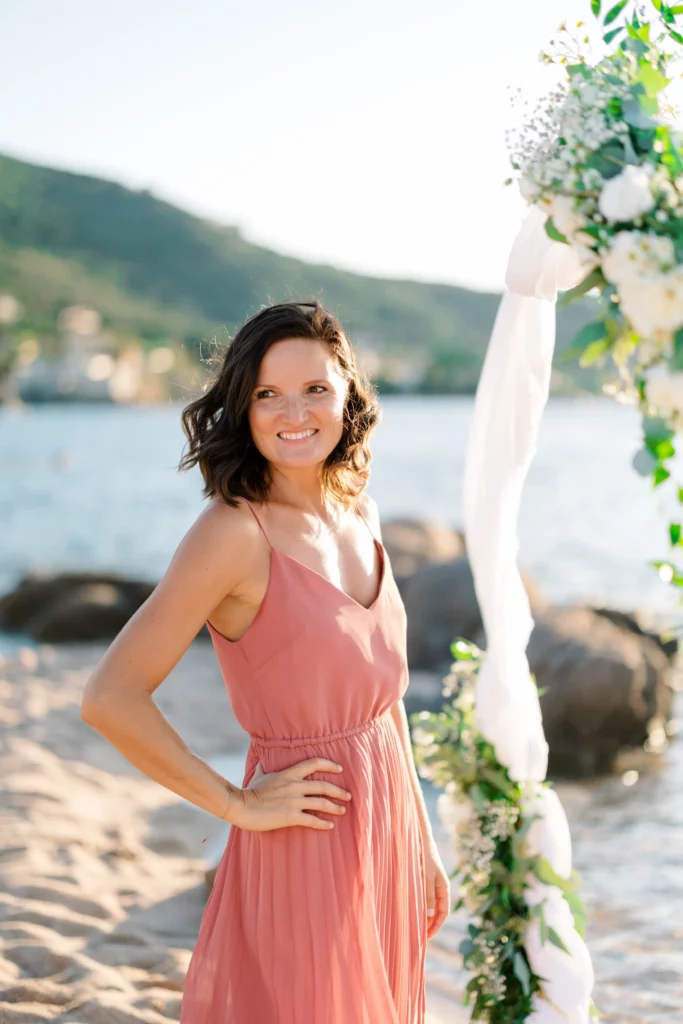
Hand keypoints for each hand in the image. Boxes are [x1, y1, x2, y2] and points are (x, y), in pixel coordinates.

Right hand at [231, 757, 351, 831]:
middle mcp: (294, 785)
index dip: (329, 764)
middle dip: (338, 791)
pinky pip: (312, 820)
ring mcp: (294, 801)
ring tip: (342, 810)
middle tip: (348, 795)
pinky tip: (330, 826)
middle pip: (323, 785)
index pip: (314, 763)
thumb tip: (262, 756)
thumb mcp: (260, 773)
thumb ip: (266, 765)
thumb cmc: (250, 790)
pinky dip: (323, 823)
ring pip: (321, 803)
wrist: (242, 806)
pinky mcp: (291, 816)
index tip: (340, 769)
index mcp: (289, 773)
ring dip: (335, 807)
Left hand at [423, 836, 450, 937]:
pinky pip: (425, 899)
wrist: (421, 840)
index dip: (436, 926)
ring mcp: (433, 885)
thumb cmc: (424, 857)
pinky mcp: (425, 881)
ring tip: (414, 927)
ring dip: (425, 917)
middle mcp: (440, 888)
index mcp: (444, 888)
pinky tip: (411, 911)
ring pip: (431, 906)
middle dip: (430, 925)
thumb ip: (428, 895)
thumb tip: (431, 916)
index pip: (444, 913)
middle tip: (418, 937)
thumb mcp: (426, 877)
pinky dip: (420, 907)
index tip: (426, 937)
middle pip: (438, 912)